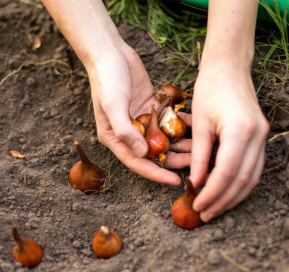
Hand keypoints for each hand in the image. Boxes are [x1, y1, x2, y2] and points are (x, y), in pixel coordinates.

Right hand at [87, 43, 189, 184]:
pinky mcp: (150, 110)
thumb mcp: (112, 105)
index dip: (156, 174)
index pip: (137, 162)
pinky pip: (167, 122)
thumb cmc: (107, 80)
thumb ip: (125, 131)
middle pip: (153, 154)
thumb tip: (142, 153)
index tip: (176, 181)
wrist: (111, 53)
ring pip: (163, 139)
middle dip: (173, 160)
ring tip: (200, 148)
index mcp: (115, 138)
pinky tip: (195, 128)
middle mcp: (129, 134)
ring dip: (180, 144)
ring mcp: (141, 122)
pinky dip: (179, 126)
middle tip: (195, 165)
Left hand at [190, 63, 268, 221]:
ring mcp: (263, 137)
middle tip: (205, 214)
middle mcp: (257, 136)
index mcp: (240, 130)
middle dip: (223, 200)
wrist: (228, 68)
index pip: (227, 173)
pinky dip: (239, 183)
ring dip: (233, 196)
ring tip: (215, 208)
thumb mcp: (199, 123)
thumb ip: (199, 155)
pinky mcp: (260, 137)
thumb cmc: (210, 89)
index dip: (212, 193)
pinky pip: (253, 168)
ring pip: (251, 178)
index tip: (197, 205)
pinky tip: (226, 192)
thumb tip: (196, 183)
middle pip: (242, 180)